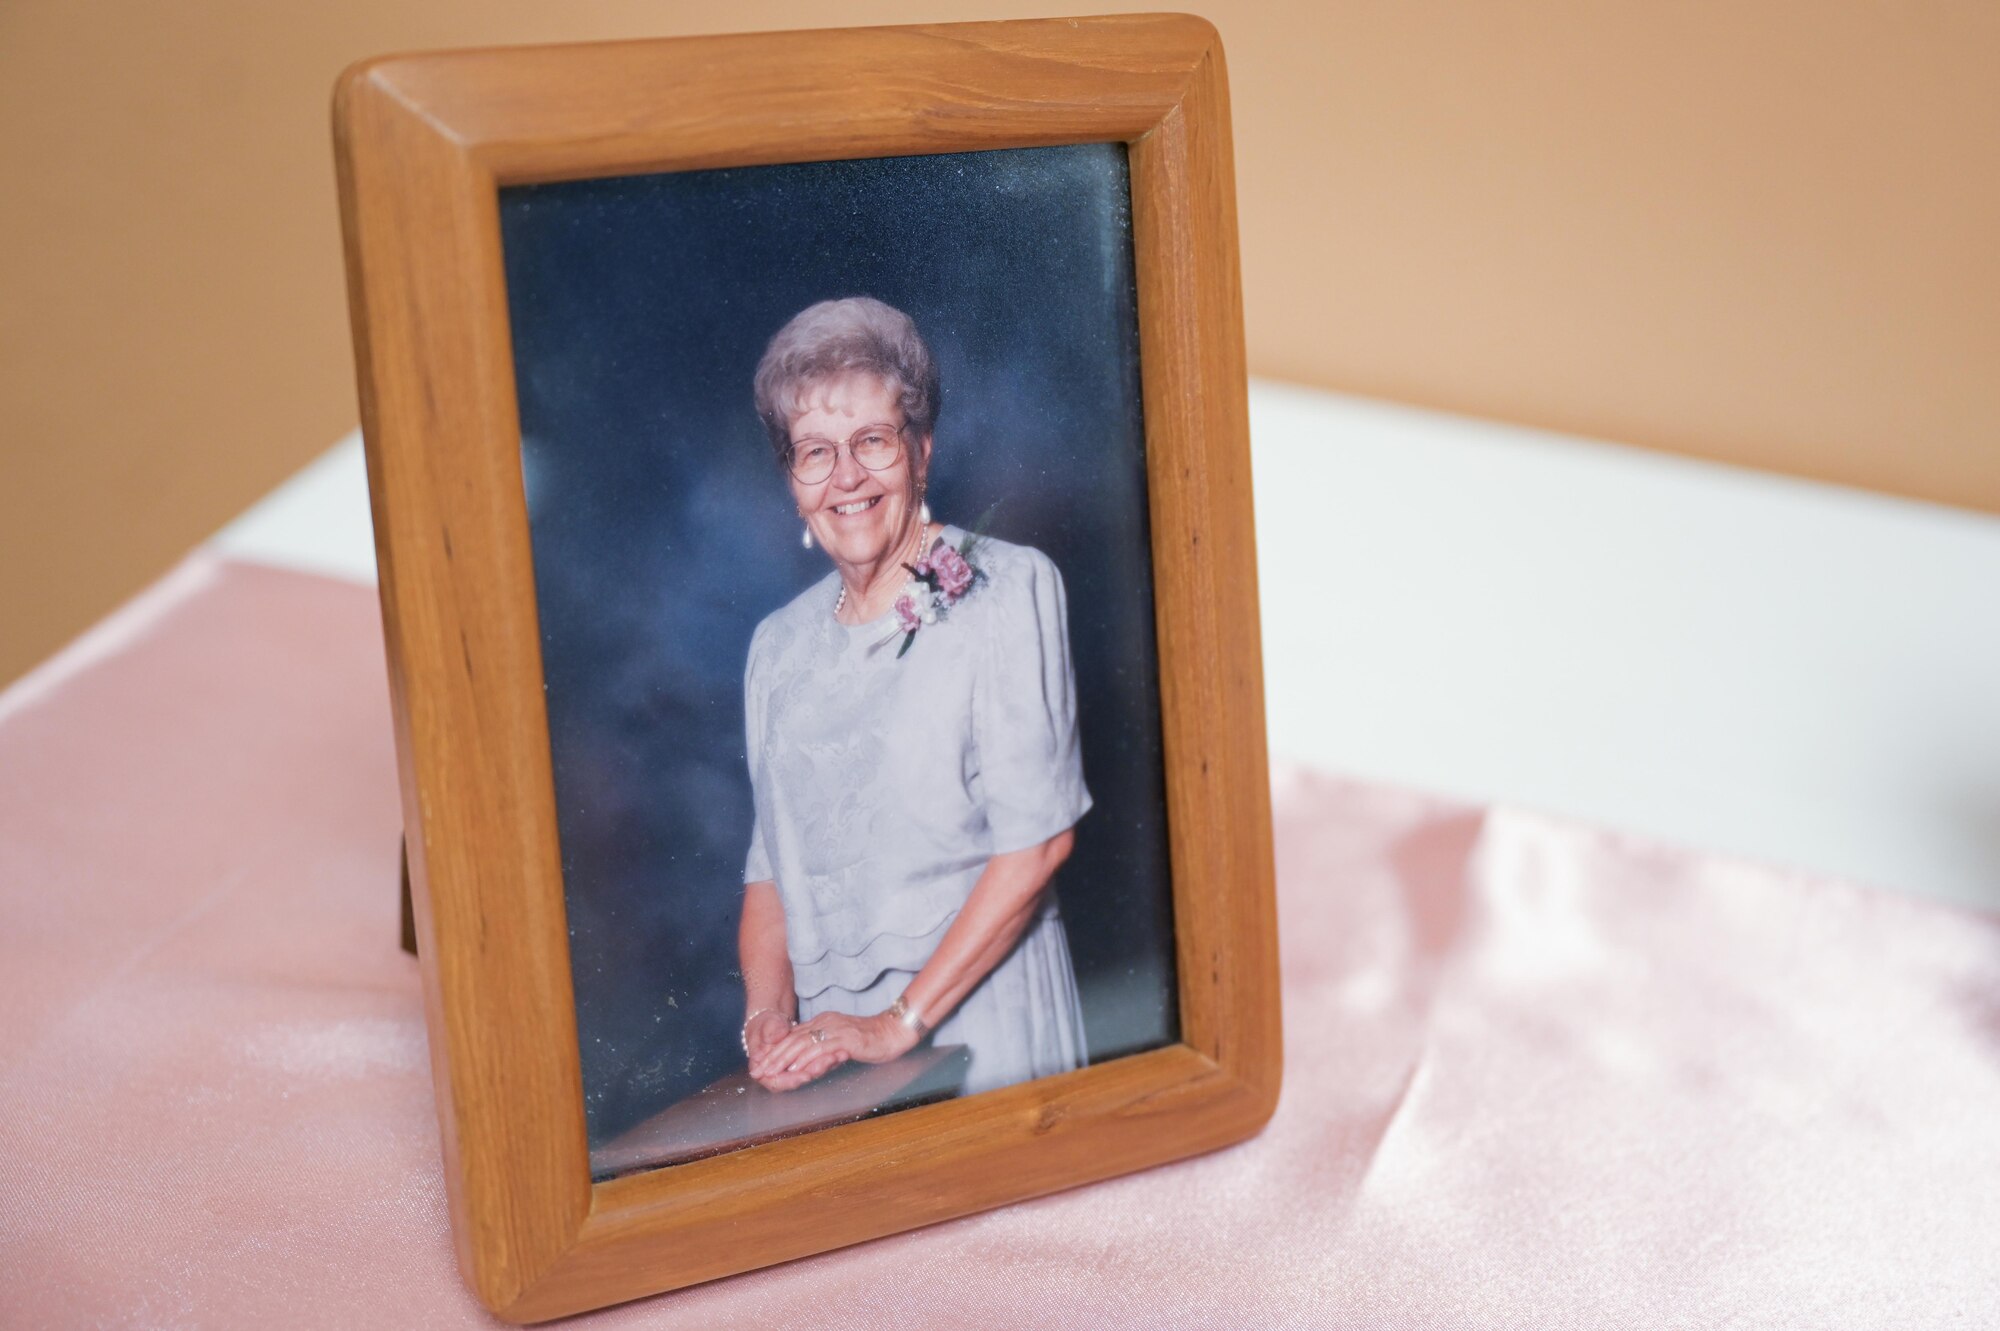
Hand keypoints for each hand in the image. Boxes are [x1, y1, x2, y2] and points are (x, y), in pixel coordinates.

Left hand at [748, 1010, 919, 1092]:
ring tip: (769, 1072)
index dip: (774, 1051)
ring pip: (801, 1044)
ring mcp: (834, 1029)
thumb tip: (808, 1063)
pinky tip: (794, 1070)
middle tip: (757, 1070)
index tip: (761, 1064)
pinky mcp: (845, 1039)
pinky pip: (820, 1049)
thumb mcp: (842, 1042)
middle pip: (792, 1040)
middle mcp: (825, 1022)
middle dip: (772, 1057)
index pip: (792, 1036)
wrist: (894, 1032)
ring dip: (782, 1060)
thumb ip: (825, 1049)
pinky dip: (804, 1060)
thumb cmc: (871, 1040)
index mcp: (823, 1022)